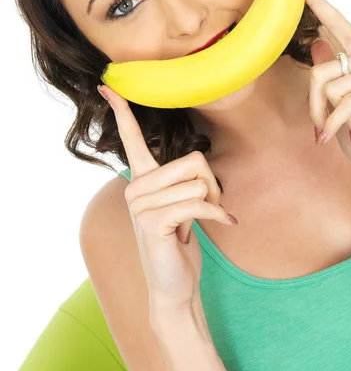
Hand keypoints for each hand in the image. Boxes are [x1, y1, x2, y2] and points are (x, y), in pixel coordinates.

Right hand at [97, 84, 234, 313]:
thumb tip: (199, 164)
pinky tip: (224, 225)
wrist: (176, 285)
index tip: (106, 85)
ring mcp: (140, 205)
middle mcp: (136, 187)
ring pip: (199, 183)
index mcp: (142, 178)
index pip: (130, 137)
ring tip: (200, 222)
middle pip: (194, 161)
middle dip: (213, 185)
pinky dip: (218, 216)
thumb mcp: (184, 203)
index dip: (121, 110)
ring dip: (214, 204)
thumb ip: (185, 180)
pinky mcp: (152, 222)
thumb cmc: (181, 240)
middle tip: (207, 207)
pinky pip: (198, 204)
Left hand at [303, 0, 350, 185]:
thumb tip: (317, 44)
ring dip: (327, 117)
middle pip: (320, 70)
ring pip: (330, 86)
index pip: (337, 23)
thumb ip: (330, 73)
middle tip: (321, 125)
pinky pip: (345, 101)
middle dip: (314, 105)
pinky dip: (337, 123)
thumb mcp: (335, 102)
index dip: (317, 1)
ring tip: (341, 130)